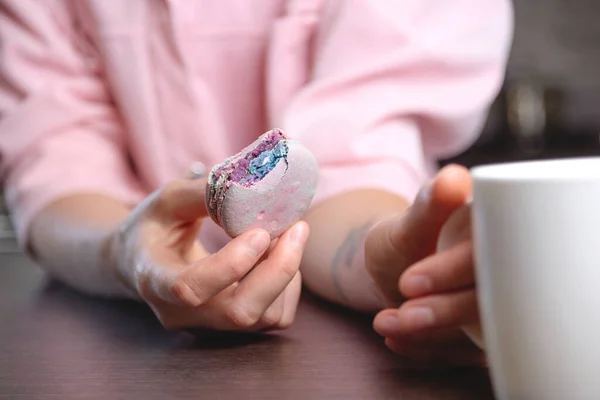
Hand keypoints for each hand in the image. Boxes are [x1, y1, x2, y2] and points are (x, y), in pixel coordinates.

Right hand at [107, 179, 307, 331]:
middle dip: (278, 270)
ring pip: (265, 317)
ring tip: (286, 235)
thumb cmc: (155, 227)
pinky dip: (289, 285)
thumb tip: (250, 184)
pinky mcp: (233, 327)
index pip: (190, 289)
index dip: (230, 265)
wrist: (143, 263)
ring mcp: (210, 325)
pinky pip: (276, 317)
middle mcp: (182, 313)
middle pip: (240, 312)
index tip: (259, 231)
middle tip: (296, 228)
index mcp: (154, 280)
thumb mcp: (167, 201)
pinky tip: (278, 255)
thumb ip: (202, 193)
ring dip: (286, 272)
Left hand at [365, 165, 483, 365]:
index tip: (411, 283)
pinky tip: (395, 340)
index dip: (452, 272)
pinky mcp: (484, 337)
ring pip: (476, 335)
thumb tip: (453, 179)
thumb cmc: (409, 237)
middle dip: (441, 313)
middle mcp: (509, 274)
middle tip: (397, 315)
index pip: (489, 257)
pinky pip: (463, 354)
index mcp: (503, 236)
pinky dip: (428, 351)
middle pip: (488, 302)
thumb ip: (430, 205)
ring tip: (384, 324)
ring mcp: (498, 308)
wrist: (399, 265)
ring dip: (429, 336)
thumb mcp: (411, 221)